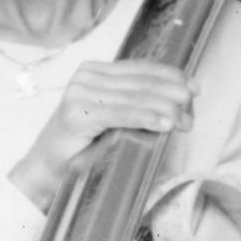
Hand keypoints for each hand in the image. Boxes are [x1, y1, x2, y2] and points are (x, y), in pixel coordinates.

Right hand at [10, 59, 196, 210]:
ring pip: (134, 97)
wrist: (46, 172)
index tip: (195, 88)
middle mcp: (86, 75)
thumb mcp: (113, 119)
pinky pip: (121, 114)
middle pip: (140, 82)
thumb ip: (135, 104)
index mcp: (95, 71)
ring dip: (164, 108)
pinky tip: (165, 124)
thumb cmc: (82, 148)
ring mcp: (80, 92)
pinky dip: (145, 118)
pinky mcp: (77, 113)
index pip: (140, 68)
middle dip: (171, 95)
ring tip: (184, 121)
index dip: (170, 75)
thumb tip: (178, 101)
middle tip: (191, 112)